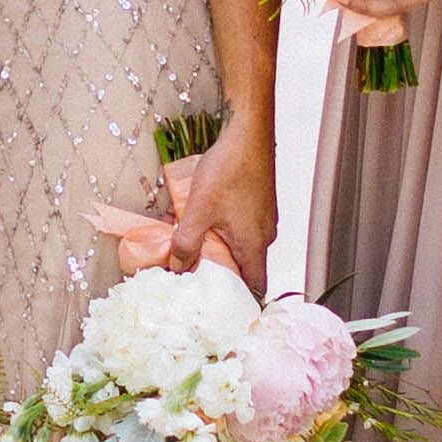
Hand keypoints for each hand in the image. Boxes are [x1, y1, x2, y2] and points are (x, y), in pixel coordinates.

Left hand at [85, 113, 278, 285]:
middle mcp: (264, 236)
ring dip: (215, 247)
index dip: (237, 302)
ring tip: (189, 245)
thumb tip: (177, 269)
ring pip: (238, 245)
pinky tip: (199, 218)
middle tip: (193, 277)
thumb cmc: (229, 171)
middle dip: (217, 273)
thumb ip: (185, 244)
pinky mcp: (258, 203)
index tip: (217, 308)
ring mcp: (263, 218)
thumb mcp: (198, 211)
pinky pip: (239, 226)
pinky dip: (220, 229)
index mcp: (255, 246)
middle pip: (243, 267)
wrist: (248, 133)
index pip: (254, 288)